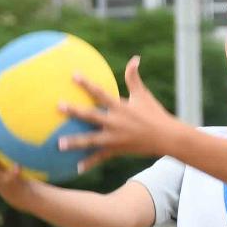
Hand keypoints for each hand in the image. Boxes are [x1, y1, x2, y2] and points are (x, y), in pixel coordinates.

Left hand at [55, 57, 181, 170]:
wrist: (167, 138)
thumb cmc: (155, 114)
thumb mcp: (143, 94)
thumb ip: (134, 77)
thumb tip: (134, 58)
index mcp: (120, 107)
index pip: (100, 93)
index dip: (87, 83)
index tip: (73, 75)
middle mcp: (115, 122)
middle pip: (91, 115)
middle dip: (74, 111)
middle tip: (58, 106)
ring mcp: (115, 137)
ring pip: (91, 140)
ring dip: (75, 142)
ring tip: (59, 144)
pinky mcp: (117, 150)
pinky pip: (100, 157)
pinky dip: (89, 163)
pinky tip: (77, 168)